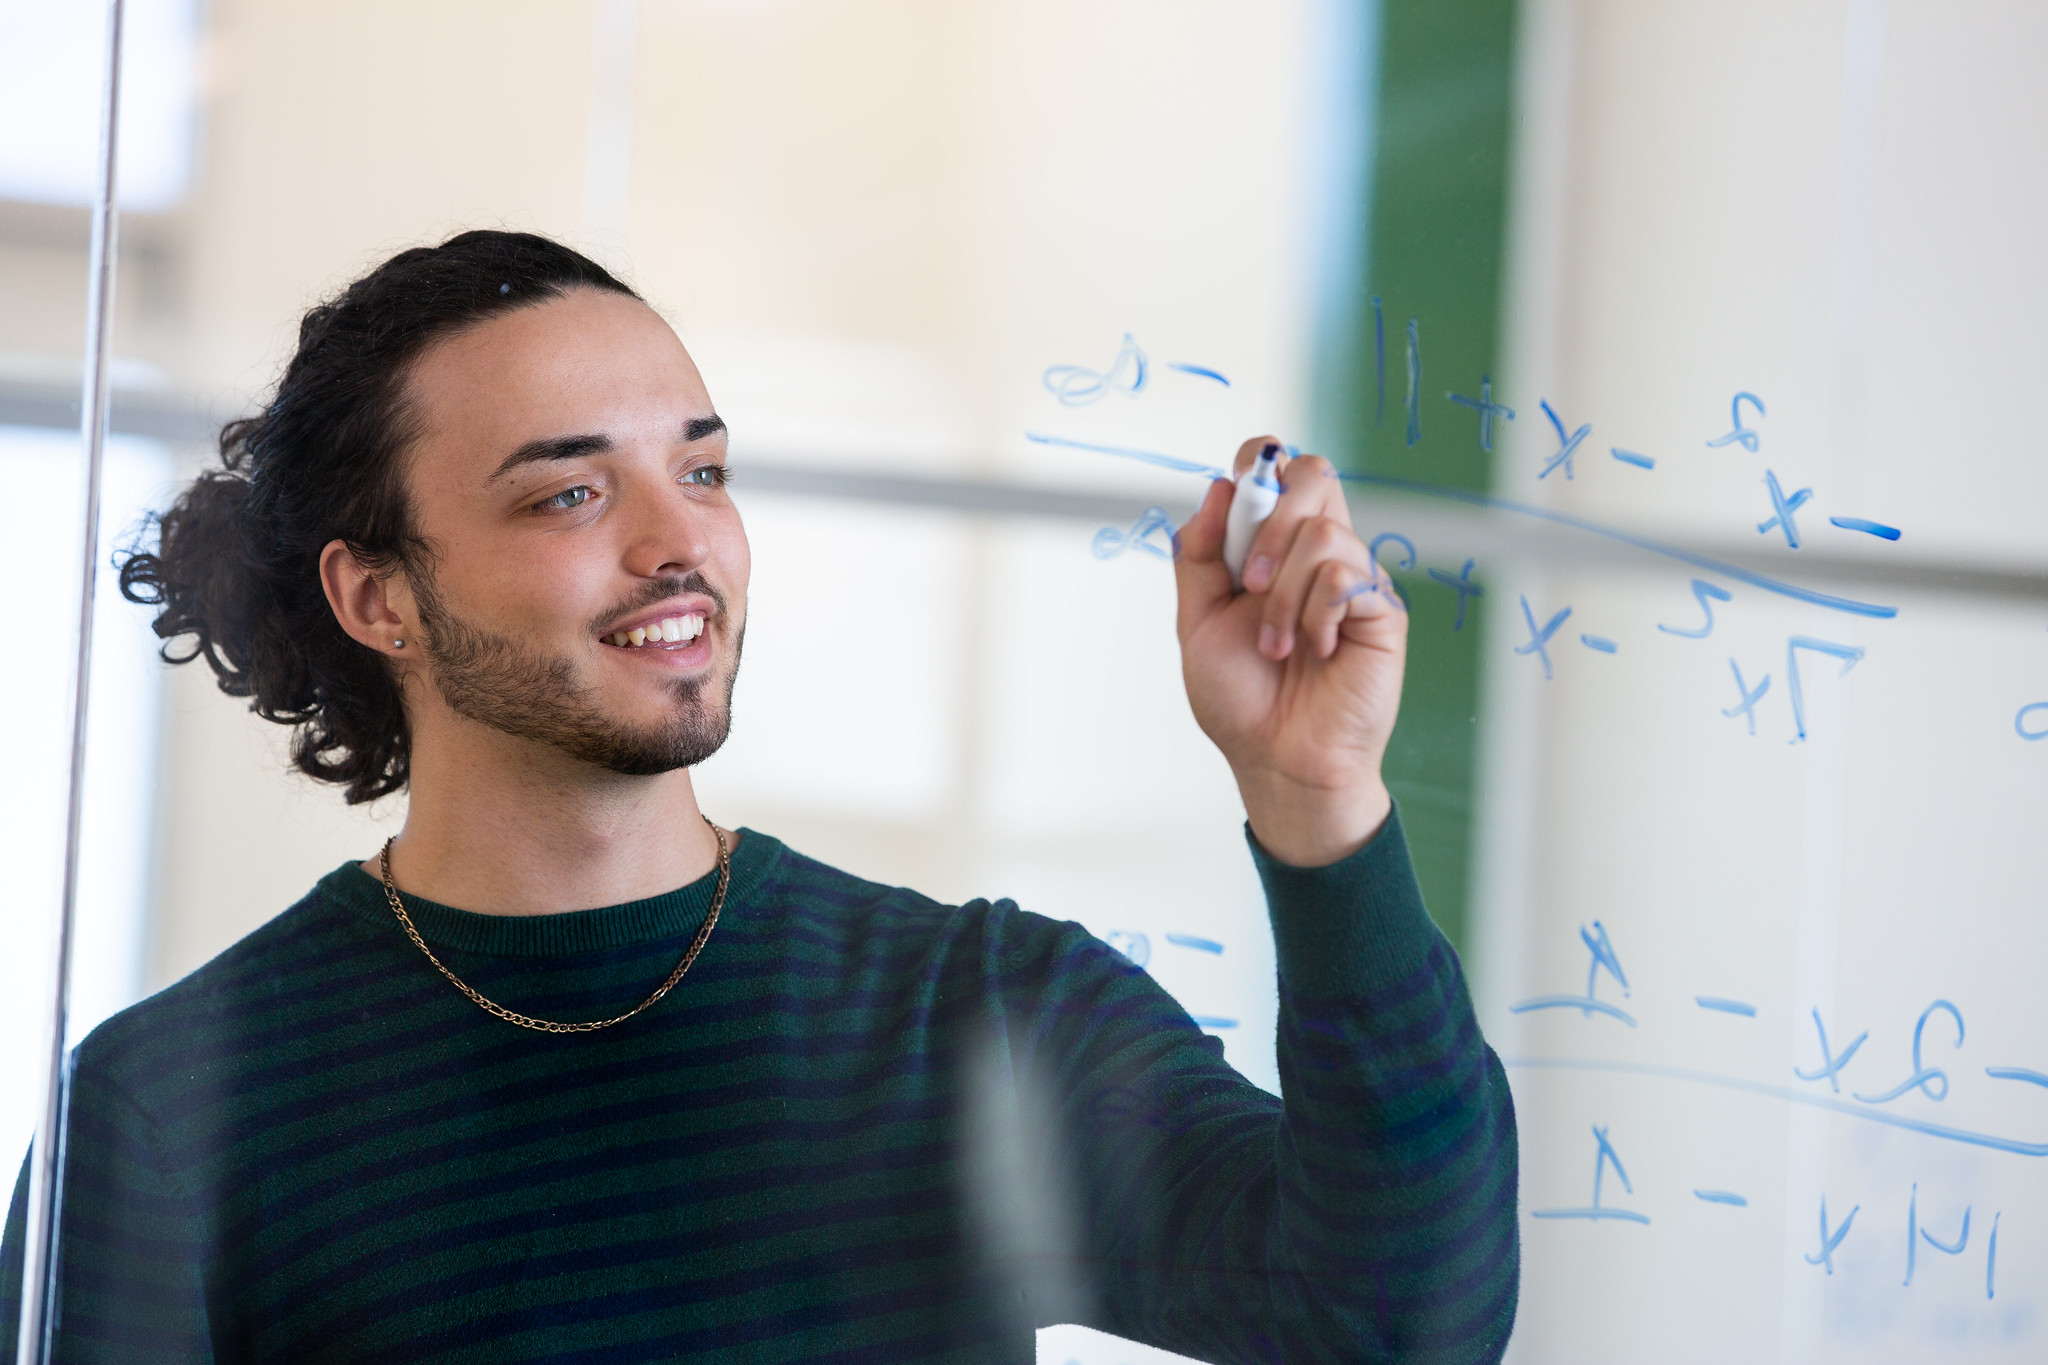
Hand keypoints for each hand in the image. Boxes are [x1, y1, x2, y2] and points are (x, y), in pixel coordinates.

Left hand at [1175, 437, 1407, 865]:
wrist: (1276, 759)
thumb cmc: (1241, 699)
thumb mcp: (1197, 622)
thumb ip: (1199, 555)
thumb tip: (1218, 489)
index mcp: (1274, 547)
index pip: (1278, 471)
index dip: (1259, 464)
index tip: (1237, 494)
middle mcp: (1318, 553)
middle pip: (1314, 474)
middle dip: (1271, 521)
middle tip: (1250, 584)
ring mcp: (1354, 578)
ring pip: (1324, 531)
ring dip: (1284, 595)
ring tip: (1277, 646)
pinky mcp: (1381, 609)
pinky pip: (1348, 575)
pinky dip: (1317, 615)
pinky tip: (1316, 650)